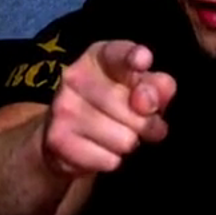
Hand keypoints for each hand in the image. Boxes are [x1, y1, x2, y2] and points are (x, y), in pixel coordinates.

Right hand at [41, 40, 176, 176]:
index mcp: (99, 56)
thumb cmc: (114, 105)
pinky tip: (98, 148)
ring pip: (126, 139)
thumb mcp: (139, 88)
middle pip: (135, 108)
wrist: (63, 136)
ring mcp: (63, 108)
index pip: (118, 54)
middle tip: (137, 124)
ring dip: (128, 143)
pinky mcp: (57, 139)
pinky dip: (111, 160)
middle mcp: (75, 76)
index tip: (143, 61)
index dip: (132, 57)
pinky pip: (109, 160)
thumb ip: (157, 88)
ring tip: (114, 135)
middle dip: (146, 124)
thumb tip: (152, 99)